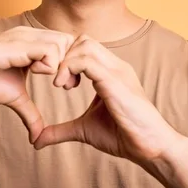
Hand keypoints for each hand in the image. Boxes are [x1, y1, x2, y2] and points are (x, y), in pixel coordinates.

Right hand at [0, 26, 76, 142]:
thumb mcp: (15, 98)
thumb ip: (30, 113)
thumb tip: (37, 137)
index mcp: (34, 44)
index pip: (67, 44)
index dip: (71, 64)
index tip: (67, 85)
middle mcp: (32, 37)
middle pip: (70, 41)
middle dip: (73, 64)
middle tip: (65, 85)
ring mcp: (26, 37)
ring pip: (63, 43)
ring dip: (62, 66)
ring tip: (53, 82)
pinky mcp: (19, 43)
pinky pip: (48, 49)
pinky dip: (50, 65)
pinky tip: (37, 74)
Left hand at [34, 35, 175, 164]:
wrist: (151, 147)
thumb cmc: (123, 136)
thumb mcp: (83, 130)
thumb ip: (60, 131)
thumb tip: (36, 140)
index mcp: (110, 72)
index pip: (84, 46)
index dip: (66, 58)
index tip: (58, 81)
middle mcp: (115, 66)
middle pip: (83, 40)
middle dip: (64, 56)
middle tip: (59, 82)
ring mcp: (117, 71)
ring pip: (85, 44)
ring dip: (65, 61)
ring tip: (61, 85)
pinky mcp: (115, 82)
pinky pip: (87, 61)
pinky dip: (69, 68)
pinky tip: (64, 86)